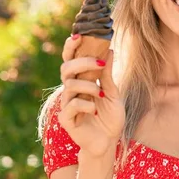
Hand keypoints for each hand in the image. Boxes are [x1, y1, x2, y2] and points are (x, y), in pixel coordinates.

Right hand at [58, 34, 125, 157]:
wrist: (109, 142)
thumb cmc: (109, 117)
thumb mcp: (113, 93)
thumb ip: (107, 74)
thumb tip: (109, 50)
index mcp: (81, 82)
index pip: (71, 61)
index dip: (71, 48)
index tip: (78, 35)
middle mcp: (71, 91)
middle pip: (66, 69)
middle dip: (82, 63)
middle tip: (99, 63)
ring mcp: (67, 105)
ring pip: (69, 86)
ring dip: (88, 87)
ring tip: (101, 95)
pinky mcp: (66, 120)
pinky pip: (71, 105)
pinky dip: (86, 105)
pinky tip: (95, 111)